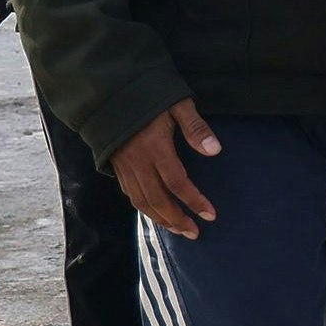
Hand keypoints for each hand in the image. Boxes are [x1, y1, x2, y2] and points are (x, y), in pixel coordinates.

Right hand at [112, 98, 221, 237]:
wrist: (110, 93)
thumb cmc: (149, 96)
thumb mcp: (177, 105)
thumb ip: (195, 128)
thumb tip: (215, 151)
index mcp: (155, 148)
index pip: (177, 182)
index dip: (194, 201)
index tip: (210, 215)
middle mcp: (138, 162)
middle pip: (158, 199)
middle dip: (177, 219)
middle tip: (195, 233)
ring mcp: (125, 166)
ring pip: (141, 201)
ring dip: (160, 219)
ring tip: (179, 230)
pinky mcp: (117, 166)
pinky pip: (130, 194)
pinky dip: (144, 208)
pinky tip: (155, 213)